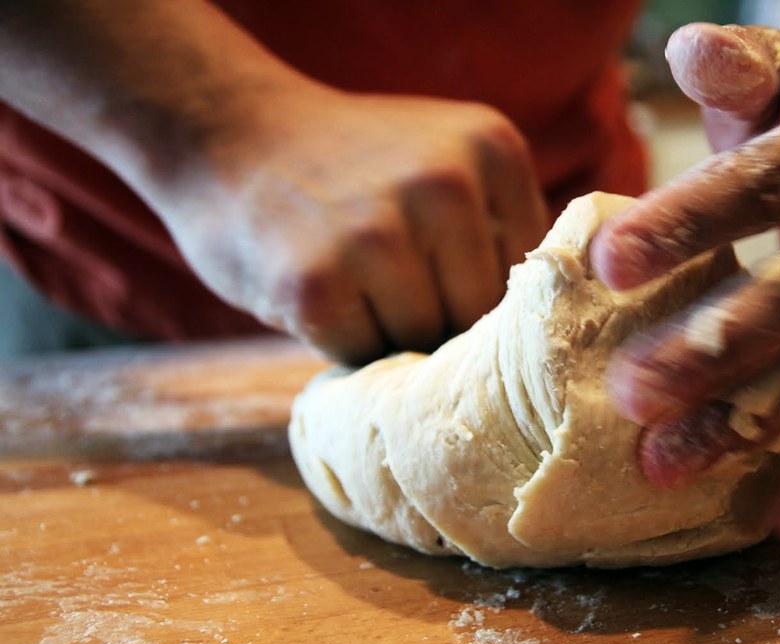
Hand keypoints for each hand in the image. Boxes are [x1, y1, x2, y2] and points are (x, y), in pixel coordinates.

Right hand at [155, 80, 546, 362]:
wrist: (226, 134)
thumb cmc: (348, 168)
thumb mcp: (443, 159)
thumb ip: (495, 225)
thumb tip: (535, 333)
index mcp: (493, 150)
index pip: (528, 277)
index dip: (482, 295)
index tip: (440, 278)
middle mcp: (446, 186)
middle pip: (478, 316)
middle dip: (438, 320)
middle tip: (389, 286)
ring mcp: (379, 236)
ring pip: (424, 341)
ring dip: (388, 333)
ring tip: (352, 283)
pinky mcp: (317, 285)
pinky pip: (362, 355)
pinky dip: (341, 343)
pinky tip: (317, 292)